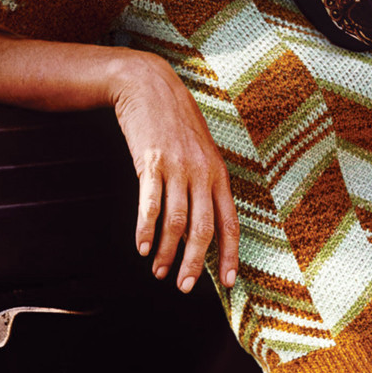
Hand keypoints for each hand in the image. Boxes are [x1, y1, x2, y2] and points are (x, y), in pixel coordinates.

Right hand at [109, 51, 238, 291]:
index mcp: (218, 171)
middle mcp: (202, 171)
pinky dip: (145, 230)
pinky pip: (150, 204)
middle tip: (184, 286)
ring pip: (176, 223)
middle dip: (195, 264)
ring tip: (158, 270)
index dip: (230, 254)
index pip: (229, 221)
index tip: (229, 282)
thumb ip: (204, 182)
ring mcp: (177, 166)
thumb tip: (200, 223)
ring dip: (166, 253)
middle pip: (203, 229)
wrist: (150, 85)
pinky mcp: (151, 161)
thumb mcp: (200, 149)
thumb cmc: (176, 120)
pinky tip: (141, 246)